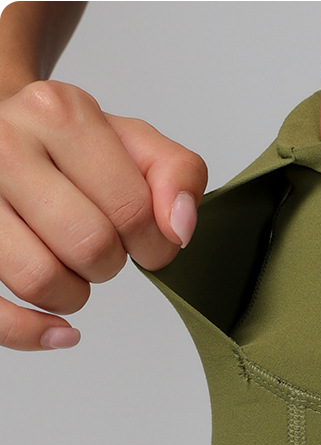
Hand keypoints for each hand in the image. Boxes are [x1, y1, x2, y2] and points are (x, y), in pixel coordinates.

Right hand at [0, 79, 207, 349]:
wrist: (1, 135)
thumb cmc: (67, 146)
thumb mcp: (133, 141)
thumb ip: (178, 173)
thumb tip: (179, 227)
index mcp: (57, 112)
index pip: (132, 210)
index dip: (155, 244)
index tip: (149, 243)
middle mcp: (5, 145)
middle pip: (89, 245)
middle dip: (111, 264)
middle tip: (105, 251)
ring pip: (40, 279)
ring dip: (73, 294)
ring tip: (73, 270)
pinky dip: (31, 332)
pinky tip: (58, 330)